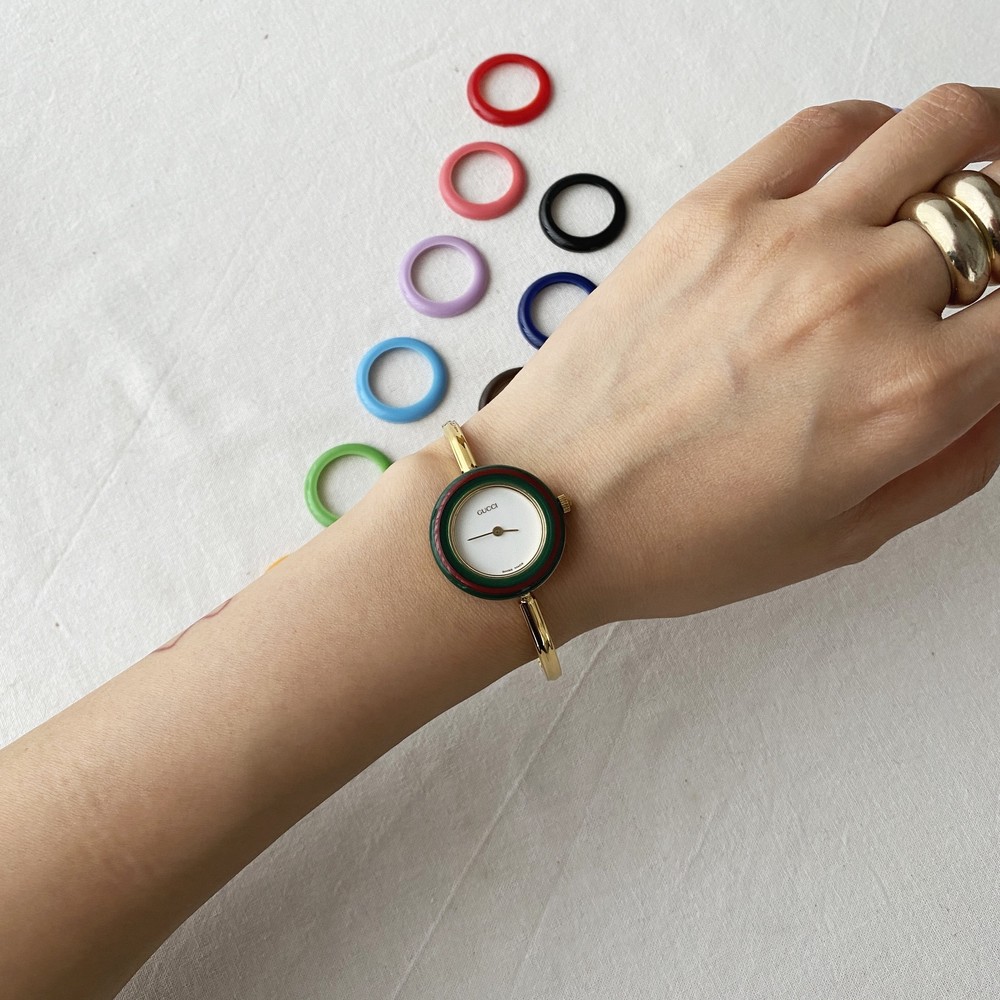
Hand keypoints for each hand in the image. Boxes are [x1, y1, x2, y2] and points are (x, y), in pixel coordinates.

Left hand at [461, 85, 999, 629]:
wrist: (551, 506)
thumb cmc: (678, 538)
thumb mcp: (845, 536)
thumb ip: (959, 459)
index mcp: (910, 394)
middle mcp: (862, 297)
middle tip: (979, 267)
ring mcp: (785, 237)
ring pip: (941, 128)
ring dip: (980, 144)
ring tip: (973, 171)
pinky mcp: (712, 208)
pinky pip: (830, 125)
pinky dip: (877, 130)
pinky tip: (874, 165)